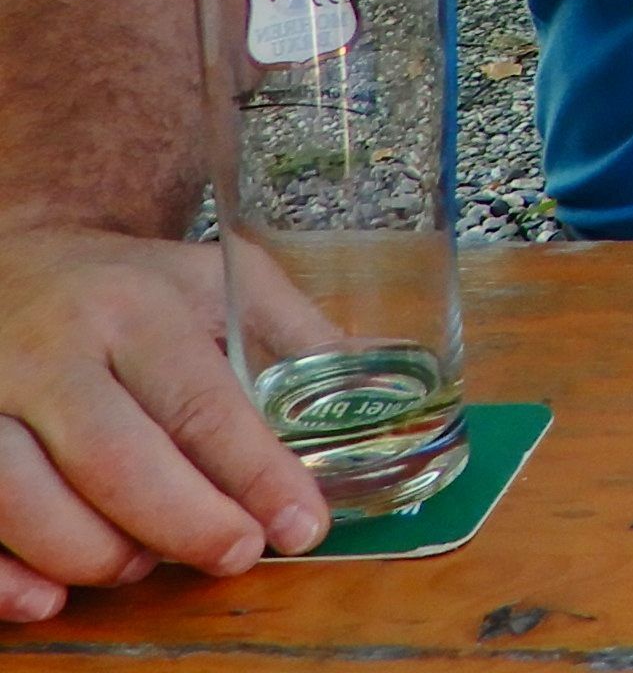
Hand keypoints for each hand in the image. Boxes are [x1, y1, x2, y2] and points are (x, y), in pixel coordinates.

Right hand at [0, 231, 332, 619]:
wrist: (10, 253)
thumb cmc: (129, 284)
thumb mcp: (220, 279)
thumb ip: (295, 333)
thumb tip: (379, 391)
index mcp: (136, 309)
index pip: (201, 404)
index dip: (255, 474)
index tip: (302, 524)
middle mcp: (54, 350)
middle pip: (116, 459)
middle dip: (185, 523)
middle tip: (237, 554)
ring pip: (26, 498)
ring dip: (96, 552)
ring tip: (147, 564)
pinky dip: (3, 574)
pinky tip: (50, 595)